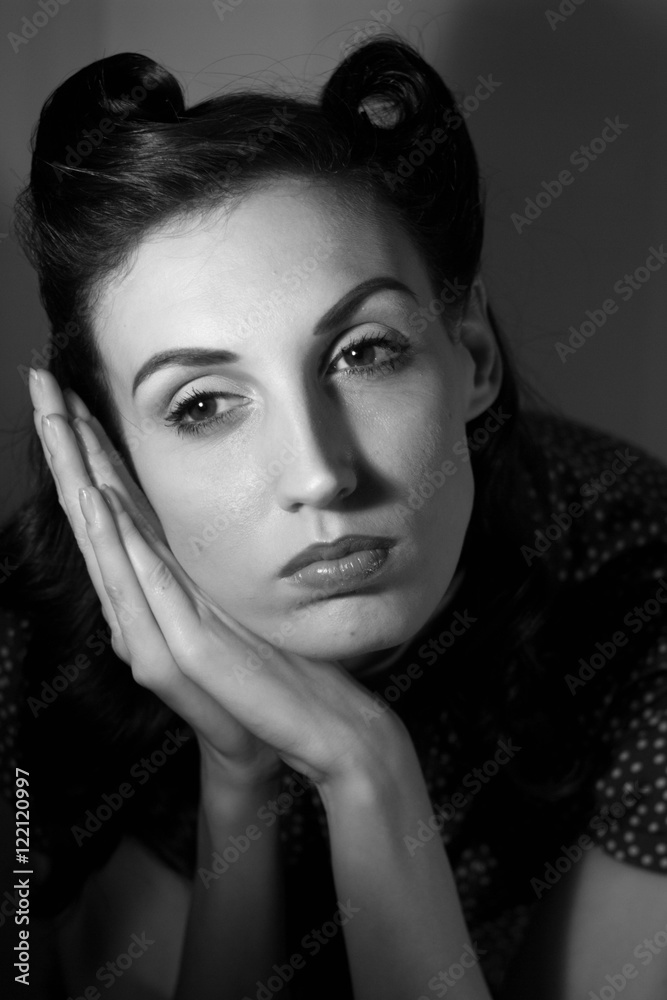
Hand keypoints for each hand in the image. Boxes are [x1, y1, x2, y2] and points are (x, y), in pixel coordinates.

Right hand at [28, 369, 400, 786]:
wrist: (305, 729)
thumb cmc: (275, 667)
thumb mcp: (238, 601)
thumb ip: (206, 566)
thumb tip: (193, 527)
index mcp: (163, 580)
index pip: (114, 502)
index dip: (87, 448)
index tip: (68, 390)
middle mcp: (148, 598)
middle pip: (95, 510)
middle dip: (67, 445)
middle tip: (41, 381)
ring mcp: (157, 626)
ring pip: (106, 539)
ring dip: (80, 476)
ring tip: (59, 421)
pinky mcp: (180, 650)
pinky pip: (142, 585)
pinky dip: (118, 539)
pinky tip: (101, 498)